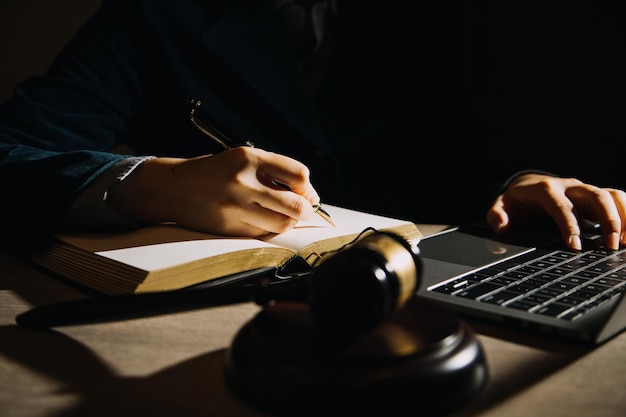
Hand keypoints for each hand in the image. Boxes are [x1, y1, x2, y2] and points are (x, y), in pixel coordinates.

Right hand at [107, 147, 320, 235]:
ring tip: (282, 215)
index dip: (307, 187)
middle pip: (295, 205)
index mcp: (249, 158)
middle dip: (305, 210)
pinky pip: (263, 233)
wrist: (175, 187)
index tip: (306, 192)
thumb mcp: (243, 159)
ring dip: (289, 221)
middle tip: (302, 209)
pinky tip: (261, 219)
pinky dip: (269, 228)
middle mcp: (243, 182)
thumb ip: (275, 172)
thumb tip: (310, 196)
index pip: (298, 174)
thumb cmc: (216, 172)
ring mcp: (236, 206)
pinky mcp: (229, 227)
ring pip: (282, 223)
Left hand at [486, 173, 625, 250]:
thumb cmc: (518, 199)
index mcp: (546, 190)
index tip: (575, 247)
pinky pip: (618, 199)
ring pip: (612, 195)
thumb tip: (502, 227)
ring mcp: (585, 191)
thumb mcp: (502, 206)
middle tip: (611, 246)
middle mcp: (570, 187)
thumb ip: (497, 215)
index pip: (561, 207)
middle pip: (596, 196)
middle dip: (607, 220)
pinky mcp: (596, 197)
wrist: (529, 184)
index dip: (570, 226)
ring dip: (624, 216)